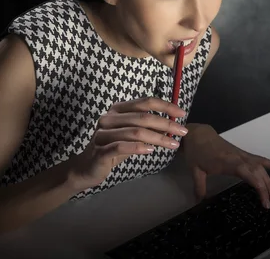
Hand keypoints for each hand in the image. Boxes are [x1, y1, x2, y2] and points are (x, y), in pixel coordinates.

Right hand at [67, 97, 188, 190]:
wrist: (87, 168)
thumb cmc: (113, 148)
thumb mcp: (131, 135)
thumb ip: (147, 127)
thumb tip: (172, 123)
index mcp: (117, 109)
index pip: (145, 102)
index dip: (165, 106)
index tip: (182, 113)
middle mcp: (109, 118)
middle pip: (143, 117)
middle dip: (166, 124)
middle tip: (183, 132)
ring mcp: (103, 133)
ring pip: (135, 132)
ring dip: (158, 138)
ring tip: (173, 144)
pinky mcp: (100, 150)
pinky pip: (122, 146)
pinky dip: (138, 147)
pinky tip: (151, 150)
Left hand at [183, 124, 269, 208]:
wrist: (199, 135)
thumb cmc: (197, 152)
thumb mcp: (195, 171)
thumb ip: (199, 187)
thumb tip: (199, 202)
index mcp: (230, 162)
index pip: (249, 175)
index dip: (259, 187)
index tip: (263, 201)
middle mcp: (240, 158)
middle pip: (258, 173)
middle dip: (266, 188)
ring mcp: (244, 156)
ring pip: (262, 168)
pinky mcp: (244, 155)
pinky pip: (261, 160)